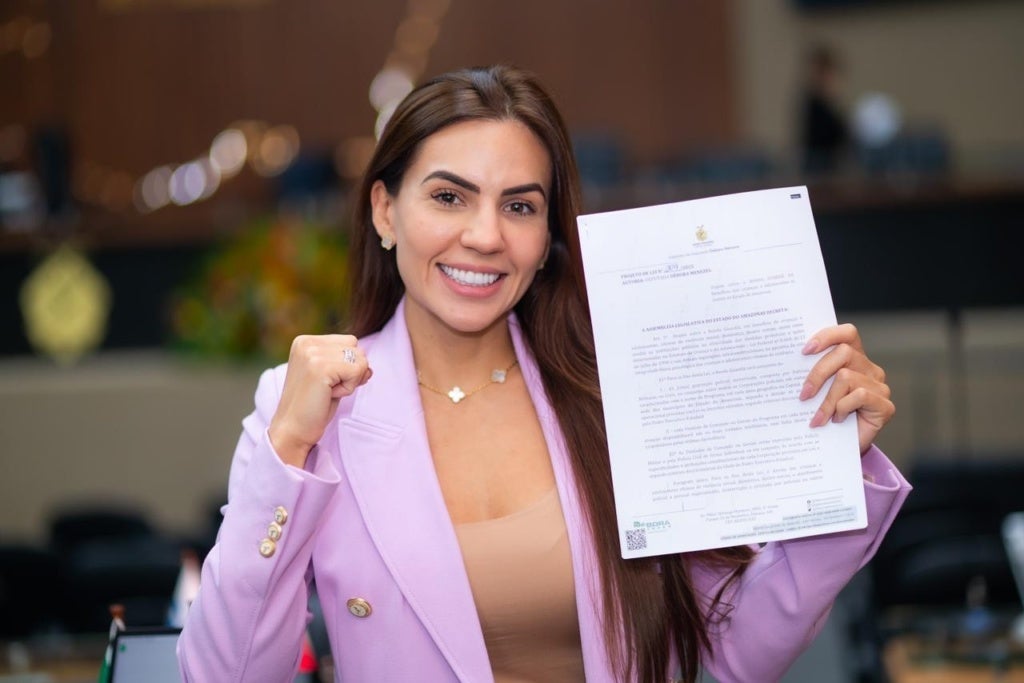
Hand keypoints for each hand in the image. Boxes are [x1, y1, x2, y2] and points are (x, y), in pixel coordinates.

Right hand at [268, 335, 371, 466]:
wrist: (292, 431)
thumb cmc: (312, 407)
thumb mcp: (330, 378)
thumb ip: (346, 364)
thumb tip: (369, 368)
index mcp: (305, 341)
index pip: (350, 342)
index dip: (347, 366)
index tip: (326, 383)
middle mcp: (307, 343)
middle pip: (357, 349)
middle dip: (351, 373)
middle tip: (326, 390)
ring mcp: (312, 353)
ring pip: (360, 360)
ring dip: (350, 381)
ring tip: (327, 392)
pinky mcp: (320, 367)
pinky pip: (357, 371)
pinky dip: (349, 388)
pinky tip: (329, 395)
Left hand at [799, 323, 893, 454]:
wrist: (839, 449)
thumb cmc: (824, 416)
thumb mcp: (815, 392)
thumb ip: (811, 374)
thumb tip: (787, 363)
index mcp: (852, 358)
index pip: (846, 333)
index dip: (827, 335)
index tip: (804, 350)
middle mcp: (868, 368)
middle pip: (843, 353)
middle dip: (818, 373)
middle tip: (803, 395)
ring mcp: (879, 386)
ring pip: (846, 377)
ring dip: (827, 400)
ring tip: (818, 418)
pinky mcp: (885, 405)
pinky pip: (859, 396)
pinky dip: (842, 409)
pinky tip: (838, 421)